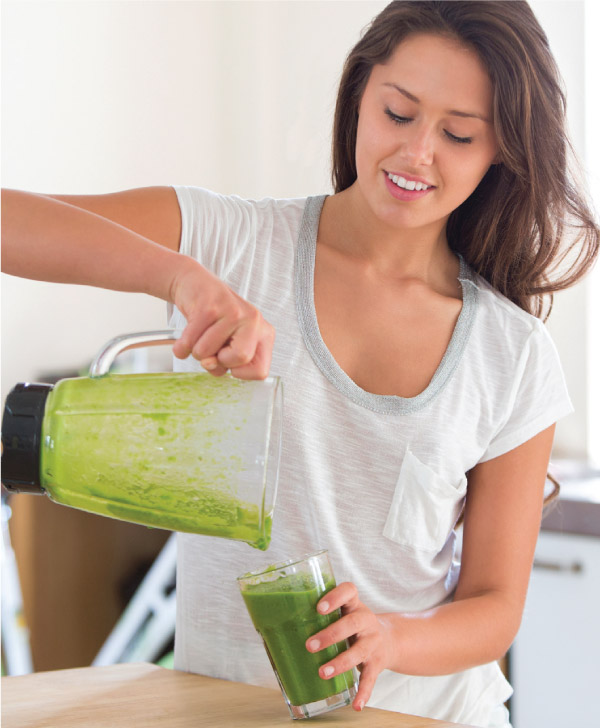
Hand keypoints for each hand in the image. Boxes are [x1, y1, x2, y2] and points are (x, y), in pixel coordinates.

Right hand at [169, 259, 274, 378]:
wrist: (195, 286)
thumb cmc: (214, 321)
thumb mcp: (227, 345)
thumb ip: (223, 363)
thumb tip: (209, 363)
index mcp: (264, 334)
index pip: (260, 371)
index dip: (239, 373)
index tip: (229, 360)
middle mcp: (254, 320)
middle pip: (240, 358)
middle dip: (218, 361)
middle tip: (213, 348)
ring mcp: (232, 311)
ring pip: (207, 353)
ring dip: (195, 350)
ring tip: (200, 335)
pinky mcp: (209, 306)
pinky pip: (189, 341)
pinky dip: (181, 346)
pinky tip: (185, 336)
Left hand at [305, 582, 391, 710]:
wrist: (389, 639)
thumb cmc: (352, 625)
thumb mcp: (343, 613)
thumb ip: (318, 617)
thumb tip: (274, 631)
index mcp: (354, 604)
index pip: (349, 591)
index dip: (335, 598)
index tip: (318, 608)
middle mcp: (366, 620)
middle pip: (352, 623)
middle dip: (330, 635)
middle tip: (309, 645)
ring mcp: (373, 642)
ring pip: (359, 651)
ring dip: (340, 663)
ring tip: (322, 672)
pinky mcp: (377, 663)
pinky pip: (371, 678)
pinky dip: (363, 692)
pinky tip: (355, 704)